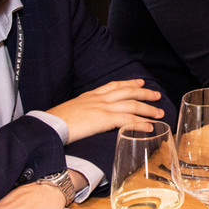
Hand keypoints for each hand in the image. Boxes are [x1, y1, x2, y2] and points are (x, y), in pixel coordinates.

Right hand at [45, 79, 166, 142]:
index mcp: (90, 95)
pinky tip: (149, 126)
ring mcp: (103, 108)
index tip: (140, 81)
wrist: (49, 125)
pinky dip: (141, 123)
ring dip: (148, 109)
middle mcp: (99, 99)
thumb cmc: (55, 122)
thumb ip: (82, 112)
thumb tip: (87, 119)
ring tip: (159, 113)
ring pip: (132, 106)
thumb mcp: (70, 111)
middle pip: (127, 92)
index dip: (129, 83)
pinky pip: (128, 120)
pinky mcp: (104, 119)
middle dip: (144, 93)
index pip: (113, 85)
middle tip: (157, 95)